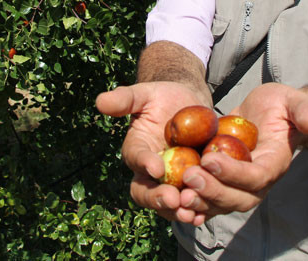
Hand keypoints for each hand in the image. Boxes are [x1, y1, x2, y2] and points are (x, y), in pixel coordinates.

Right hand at [95, 82, 208, 222]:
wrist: (190, 106)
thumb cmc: (163, 98)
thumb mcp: (146, 94)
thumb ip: (125, 98)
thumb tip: (101, 101)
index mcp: (137, 150)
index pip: (135, 159)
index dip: (144, 164)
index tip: (156, 167)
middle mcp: (149, 172)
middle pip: (146, 193)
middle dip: (158, 199)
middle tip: (174, 199)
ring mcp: (170, 183)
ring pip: (168, 205)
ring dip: (179, 211)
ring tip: (192, 211)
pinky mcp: (191, 187)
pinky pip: (192, 204)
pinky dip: (199, 210)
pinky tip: (206, 214)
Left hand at [178, 83, 307, 224]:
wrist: (270, 116)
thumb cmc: (282, 107)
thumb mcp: (293, 101)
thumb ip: (305, 111)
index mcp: (275, 163)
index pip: (256, 176)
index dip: (234, 172)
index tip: (209, 158)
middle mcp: (259, 182)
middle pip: (237, 198)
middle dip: (212, 191)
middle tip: (189, 176)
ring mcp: (241, 187)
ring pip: (221, 204)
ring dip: (200, 202)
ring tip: (178, 193)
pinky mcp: (225, 185)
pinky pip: (210, 200)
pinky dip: (194, 203)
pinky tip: (174, 198)